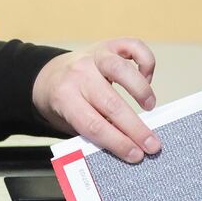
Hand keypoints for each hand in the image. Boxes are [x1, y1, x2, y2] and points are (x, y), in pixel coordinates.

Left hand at [31, 39, 161, 163]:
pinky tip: (147, 79)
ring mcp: (94, 56)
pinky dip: (146, 62)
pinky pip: (133, 46)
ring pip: (121, 70)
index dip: (117, 142)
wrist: (49, 76)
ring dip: (141, 91)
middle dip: (135, 128)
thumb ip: (93, 132)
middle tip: (153, 145)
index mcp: (64, 98)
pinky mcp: (109, 45)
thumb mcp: (69, 122)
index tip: (135, 155)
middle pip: (110, 103)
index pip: (93, 124)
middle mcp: (79, 74)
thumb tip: (127, 147)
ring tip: (150, 107)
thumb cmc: (65, 104)